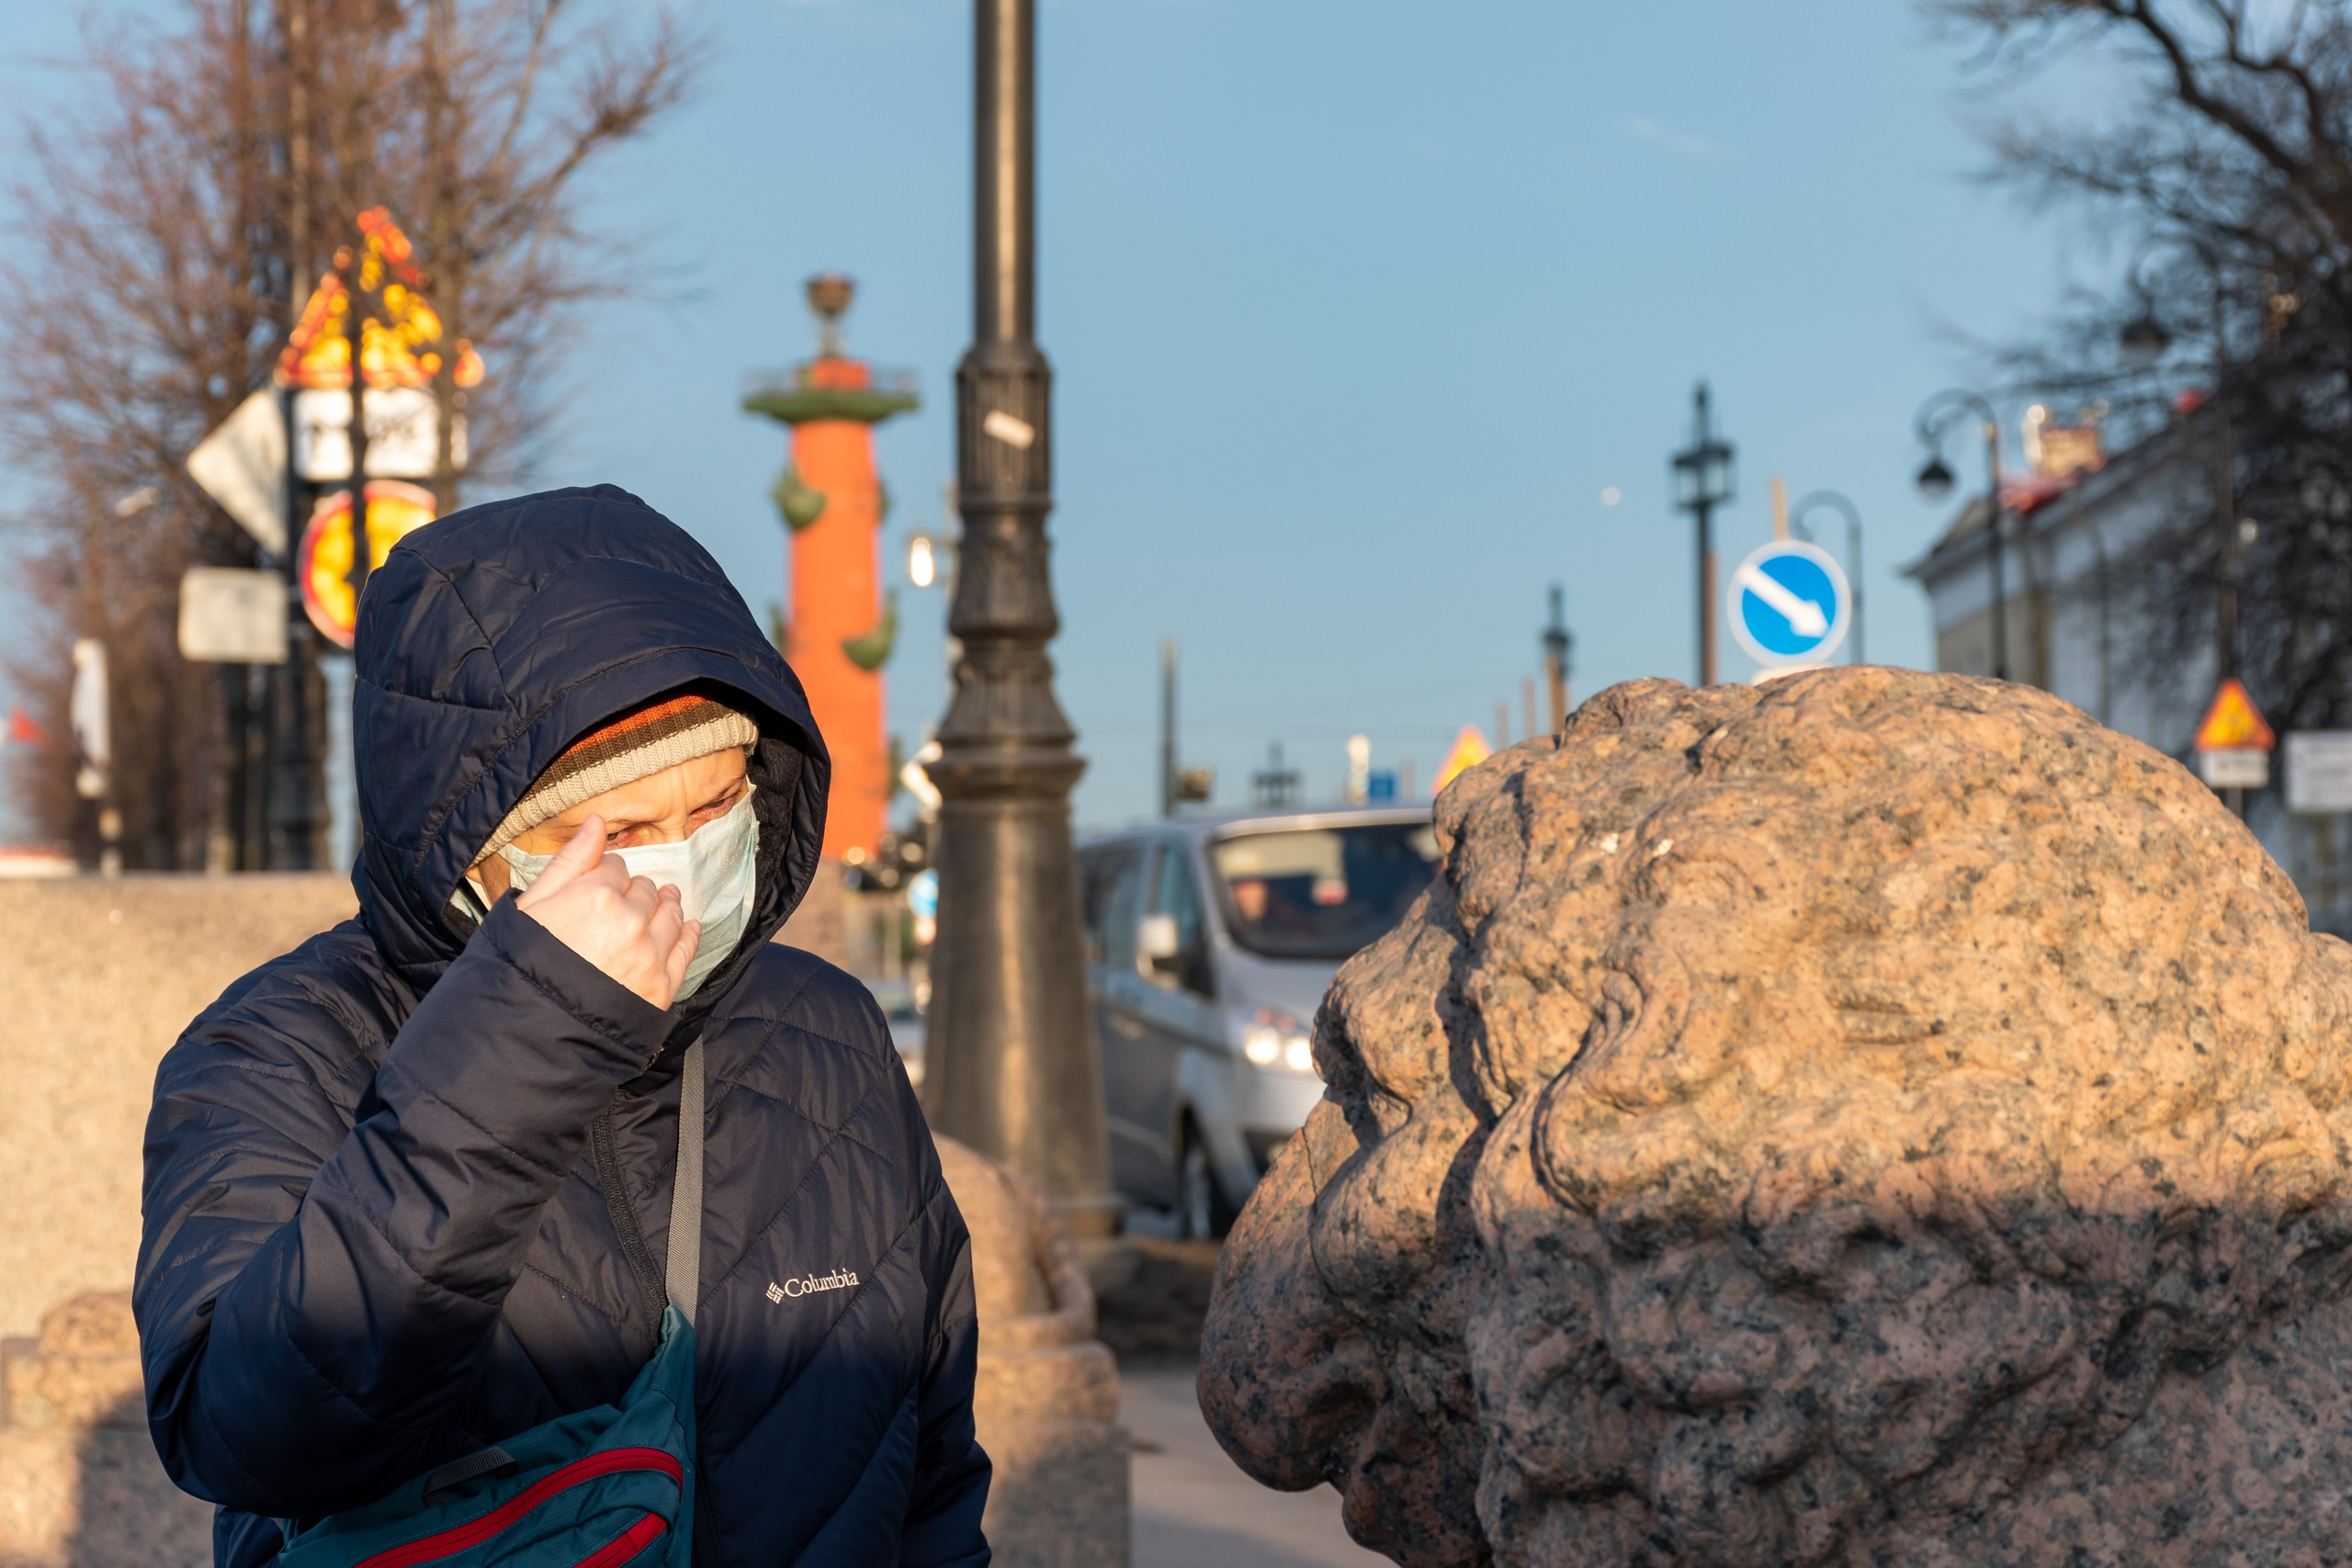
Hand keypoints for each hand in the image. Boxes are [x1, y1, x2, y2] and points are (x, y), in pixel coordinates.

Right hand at [512, 816, 701, 1008]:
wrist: (528, 1033)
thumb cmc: (519, 967)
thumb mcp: (531, 908)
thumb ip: (570, 862)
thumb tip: (596, 821)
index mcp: (595, 894)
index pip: (615, 868)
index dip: (608, 873)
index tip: (603, 882)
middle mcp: (629, 920)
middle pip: (644, 891)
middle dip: (636, 891)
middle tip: (629, 897)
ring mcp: (649, 955)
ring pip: (670, 915)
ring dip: (667, 905)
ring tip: (667, 900)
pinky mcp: (662, 987)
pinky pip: (685, 950)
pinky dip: (690, 934)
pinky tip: (690, 926)